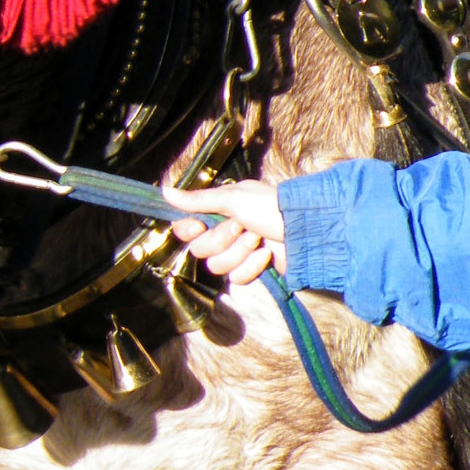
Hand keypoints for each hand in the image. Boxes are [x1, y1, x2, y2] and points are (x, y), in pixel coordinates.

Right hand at [163, 180, 287, 287]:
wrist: (303, 229)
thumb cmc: (270, 206)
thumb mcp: (232, 197)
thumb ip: (197, 200)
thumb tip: (166, 192)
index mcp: (217, 213)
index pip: (186, 229)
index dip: (189, 231)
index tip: (199, 226)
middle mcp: (224, 233)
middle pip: (199, 250)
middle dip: (222, 239)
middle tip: (241, 227)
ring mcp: (238, 254)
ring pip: (217, 266)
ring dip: (239, 252)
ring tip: (258, 240)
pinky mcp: (252, 270)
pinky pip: (237, 278)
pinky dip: (252, 266)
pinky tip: (266, 254)